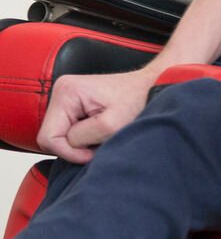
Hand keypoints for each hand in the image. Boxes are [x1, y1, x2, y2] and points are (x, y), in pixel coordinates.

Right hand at [37, 66, 156, 163]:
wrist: (155, 86)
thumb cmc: (140, 100)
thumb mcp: (112, 125)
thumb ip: (81, 137)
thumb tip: (68, 145)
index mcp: (67, 92)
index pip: (48, 138)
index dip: (69, 152)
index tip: (92, 152)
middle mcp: (62, 91)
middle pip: (52, 137)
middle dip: (75, 146)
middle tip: (101, 142)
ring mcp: (67, 98)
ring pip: (61, 136)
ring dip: (81, 142)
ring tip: (103, 135)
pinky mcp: (75, 105)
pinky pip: (69, 131)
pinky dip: (84, 137)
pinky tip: (101, 131)